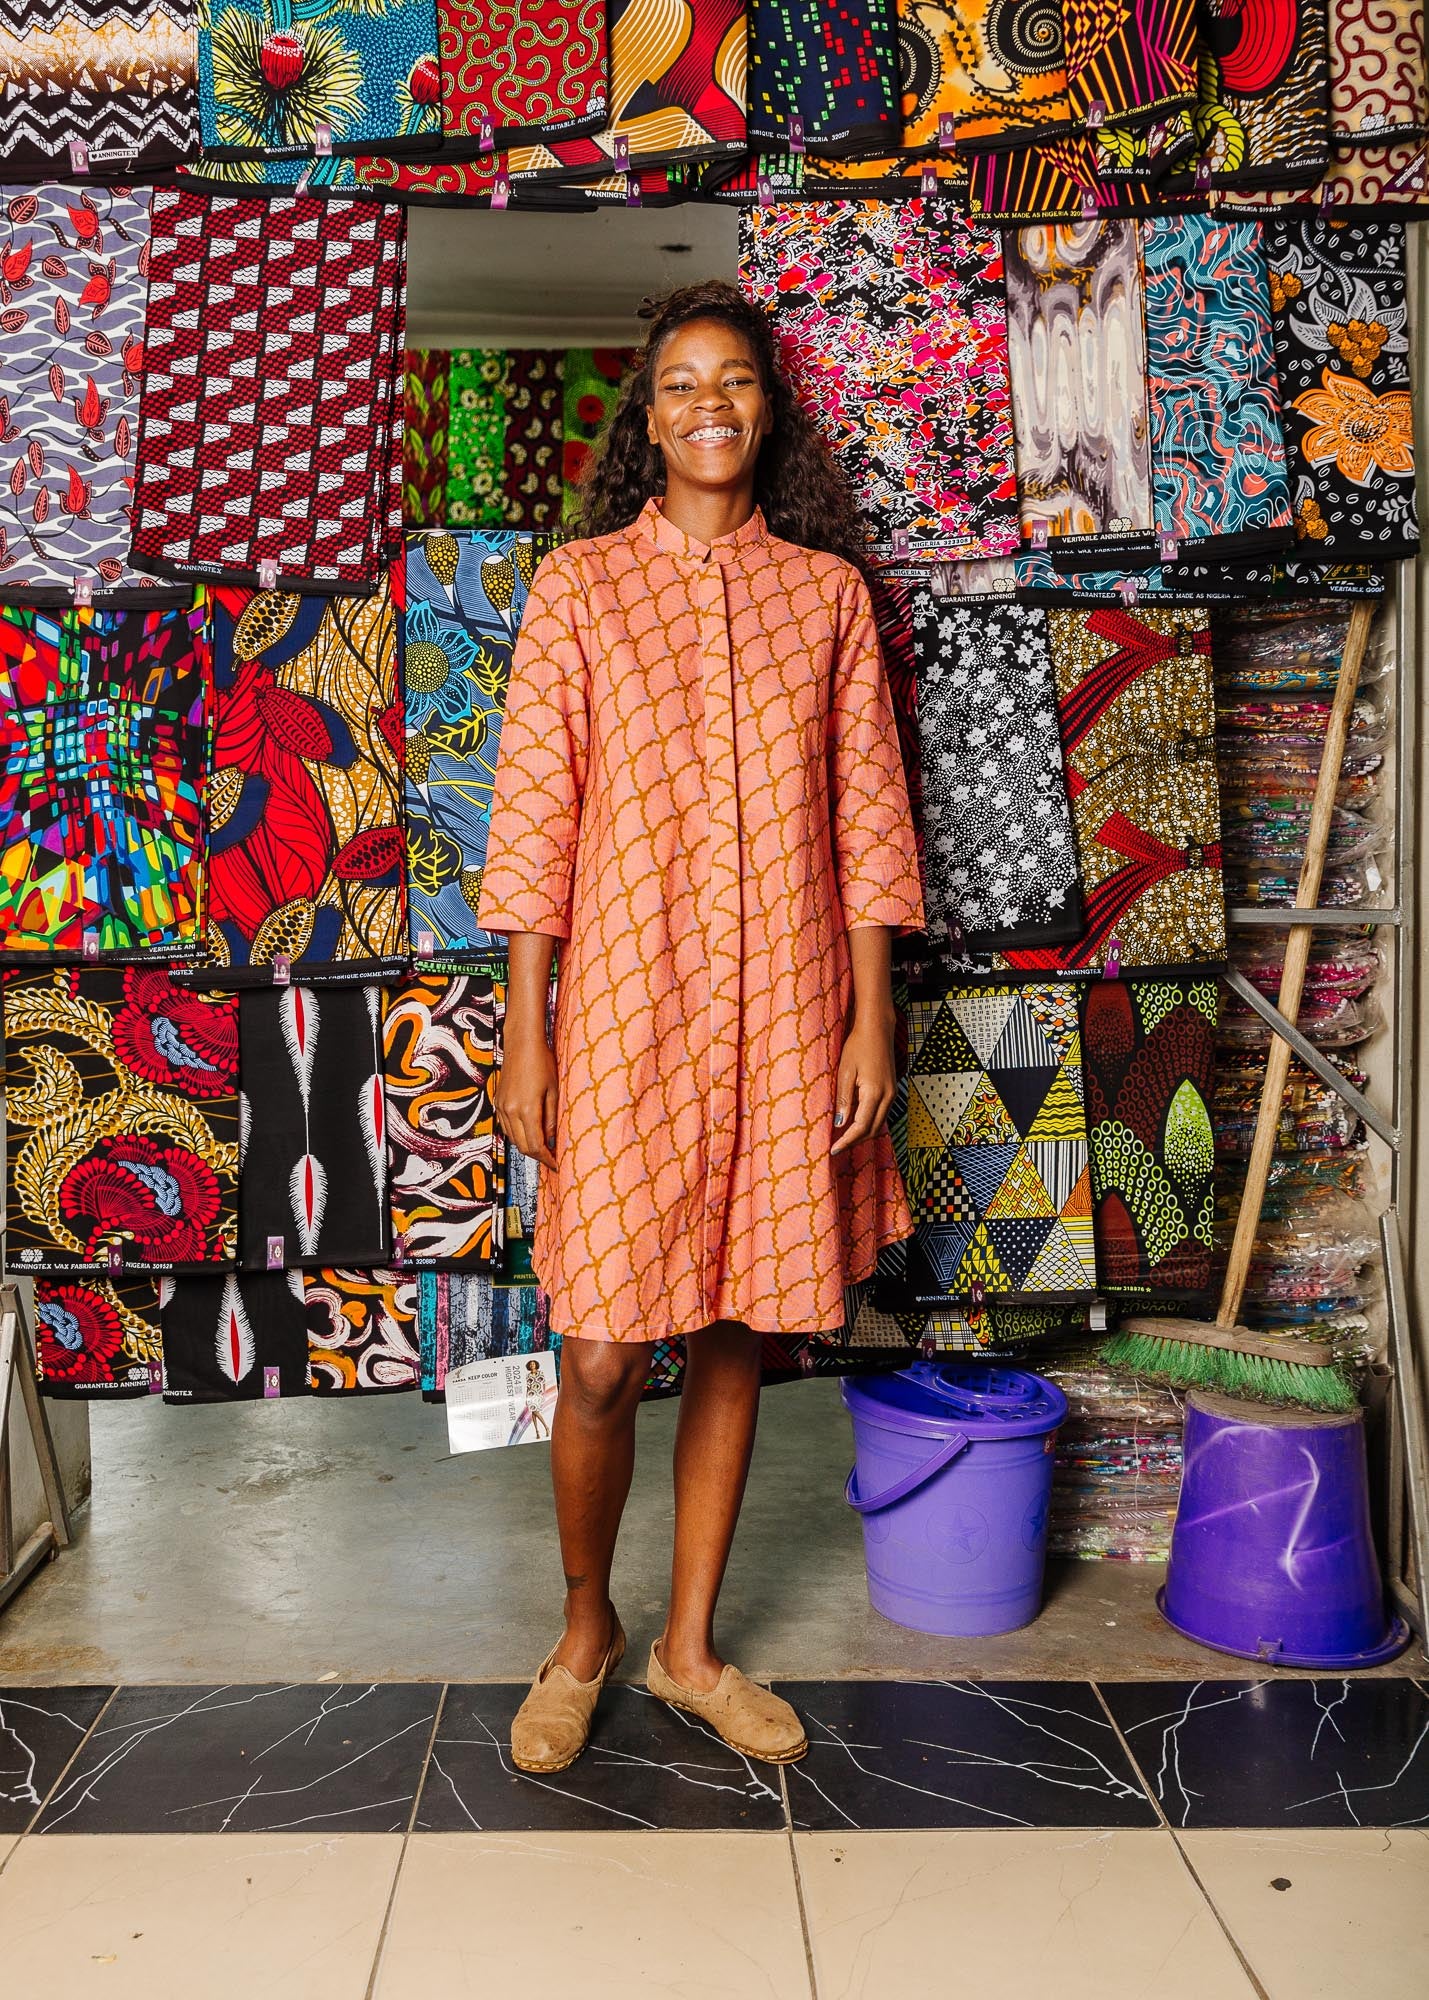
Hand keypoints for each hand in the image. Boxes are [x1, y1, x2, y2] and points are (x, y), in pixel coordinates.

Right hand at [494, 1031, 557, 1170]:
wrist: (521, 1043)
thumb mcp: (553, 1091)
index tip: (556, 1164)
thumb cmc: (542, 1062)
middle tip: (551, 1159)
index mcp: (526, 1109)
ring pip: (512, 1138)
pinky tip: (529, 1132)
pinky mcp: (497, 1101)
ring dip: (527, 1146)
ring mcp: (501, 1106)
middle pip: (522, 1146)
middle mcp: (510, 1111)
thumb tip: (551, 1140)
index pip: (535, 1145)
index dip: (546, 1158)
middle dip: (537, 1156)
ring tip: (542, 1148)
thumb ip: (551, 1118)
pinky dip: (517, 1134)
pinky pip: (506, 1126)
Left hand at [831, 1011, 895, 1156]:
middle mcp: (888, 1096)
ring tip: (844, 1139)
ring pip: (878, 1124)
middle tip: (837, 1147)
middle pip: (872, 1130)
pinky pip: (881, 1114)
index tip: (834, 1149)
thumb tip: (841, 1123)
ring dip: (862, 1134)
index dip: (847, 1141)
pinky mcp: (891, 1090)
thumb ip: (844, 1099)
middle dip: (855, 1141)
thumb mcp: (845, 1071)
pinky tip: (855, 1123)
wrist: (877, 1029)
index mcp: (875, 1093)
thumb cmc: (858, 1046)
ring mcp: (892, 1094)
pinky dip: (869, 1123)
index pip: (861, 1127)